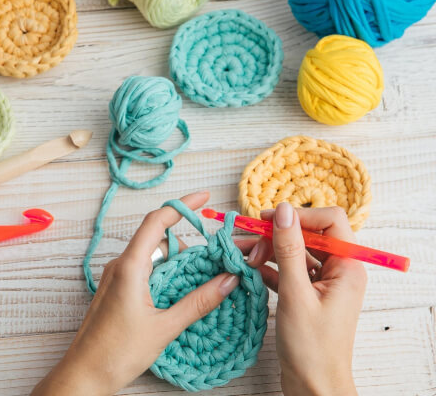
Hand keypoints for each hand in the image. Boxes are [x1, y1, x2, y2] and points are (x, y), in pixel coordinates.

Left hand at [31, 191, 243, 395]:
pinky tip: (182, 288)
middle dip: (187, 240)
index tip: (205, 197)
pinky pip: (144, 269)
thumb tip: (229, 279)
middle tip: (215, 252)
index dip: (182, 204)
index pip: (157, 220)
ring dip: (177, 259)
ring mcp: (117, 277)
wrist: (84, 374)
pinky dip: (165, 272)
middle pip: (158, 237)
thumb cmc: (117, 352)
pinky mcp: (117, 290)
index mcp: (130, 266)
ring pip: (152, 255)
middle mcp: (121, 265)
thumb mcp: (165, 326)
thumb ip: (199, 301)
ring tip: (204, 273)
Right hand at [245, 202, 366, 395]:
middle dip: (275, 236)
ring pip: (293, 253)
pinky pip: (287, 271)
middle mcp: (338, 271)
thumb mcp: (296, 293)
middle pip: (307, 235)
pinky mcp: (307, 295)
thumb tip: (283, 211)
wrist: (313, 387)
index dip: (297, 216)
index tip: (267, 219)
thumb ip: (289, 249)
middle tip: (247, 243)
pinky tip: (249, 270)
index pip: (329, 221)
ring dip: (267, 251)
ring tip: (241, 256)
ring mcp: (322, 283)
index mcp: (347, 267)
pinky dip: (268, 268)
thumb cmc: (312, 348)